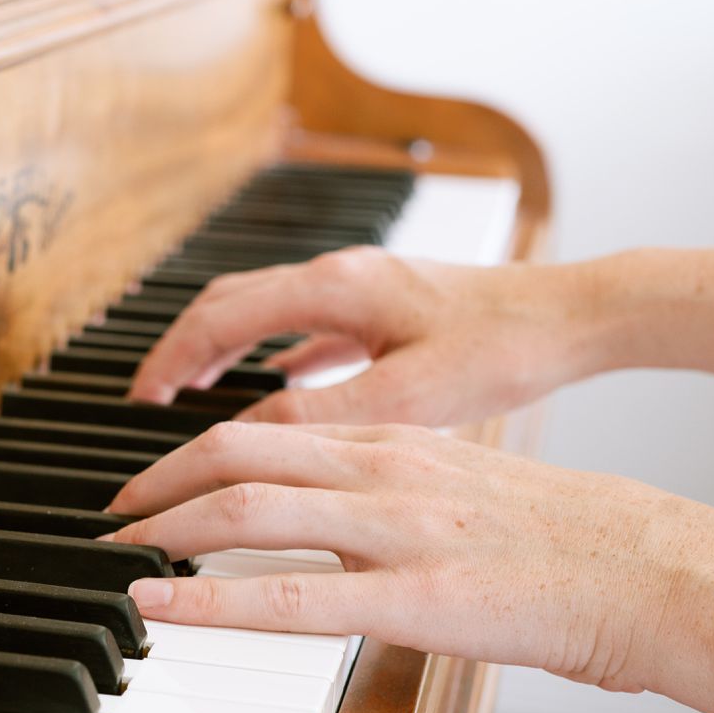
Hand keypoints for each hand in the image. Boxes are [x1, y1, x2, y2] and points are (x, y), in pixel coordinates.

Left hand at [103, 421, 713, 712]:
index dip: (189, 456)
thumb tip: (328, 504)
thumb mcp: (457, 482)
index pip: (264, 427)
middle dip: (157, 482)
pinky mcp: (413, 598)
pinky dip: (210, 597)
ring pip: (249, 507)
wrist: (650, 568)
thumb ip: (386, 485)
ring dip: (165, 528)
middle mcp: (382, 470)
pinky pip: (290, 596)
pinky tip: (160, 605)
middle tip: (110, 516)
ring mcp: (394, 530)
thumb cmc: (560, 534)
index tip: (151, 485)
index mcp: (394, 441)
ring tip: (115, 554)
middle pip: (237, 450)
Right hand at [128, 247, 595, 426]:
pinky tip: (271, 379)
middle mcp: (339, 276)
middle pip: (228, 304)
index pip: (219, 318)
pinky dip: (270, 350)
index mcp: (335, 287)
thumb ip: (317, 413)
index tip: (138, 403)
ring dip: (221, 348)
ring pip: (263, 309)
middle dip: (180, 351)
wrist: (575, 317)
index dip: (169, 362)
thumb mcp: (406, 397)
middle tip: (147, 399)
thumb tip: (240, 435)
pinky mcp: (383, 306)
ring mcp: (360, 288)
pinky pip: (304, 322)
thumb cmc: (505, 348)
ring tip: (191, 393)